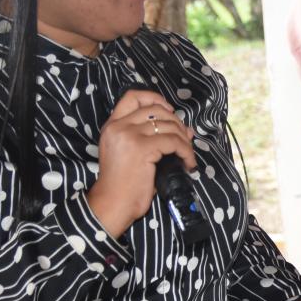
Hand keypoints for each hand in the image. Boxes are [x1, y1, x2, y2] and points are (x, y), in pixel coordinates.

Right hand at [86, 89, 196, 236]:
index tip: (170, 111)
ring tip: (187, 155)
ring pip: (169, 126)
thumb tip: (187, 129)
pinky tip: (188, 163)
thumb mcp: (133, 155)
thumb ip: (153, 138)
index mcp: (112, 126)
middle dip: (177, 122)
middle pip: (156, 109)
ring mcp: (129, 135)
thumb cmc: (124, 184)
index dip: (155, 98)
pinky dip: (187, 152)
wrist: (113, 203)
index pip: (132, 97)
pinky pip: (174, 142)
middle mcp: (119, 127)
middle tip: (184, 140)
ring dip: (184, 140)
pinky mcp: (142, 147)